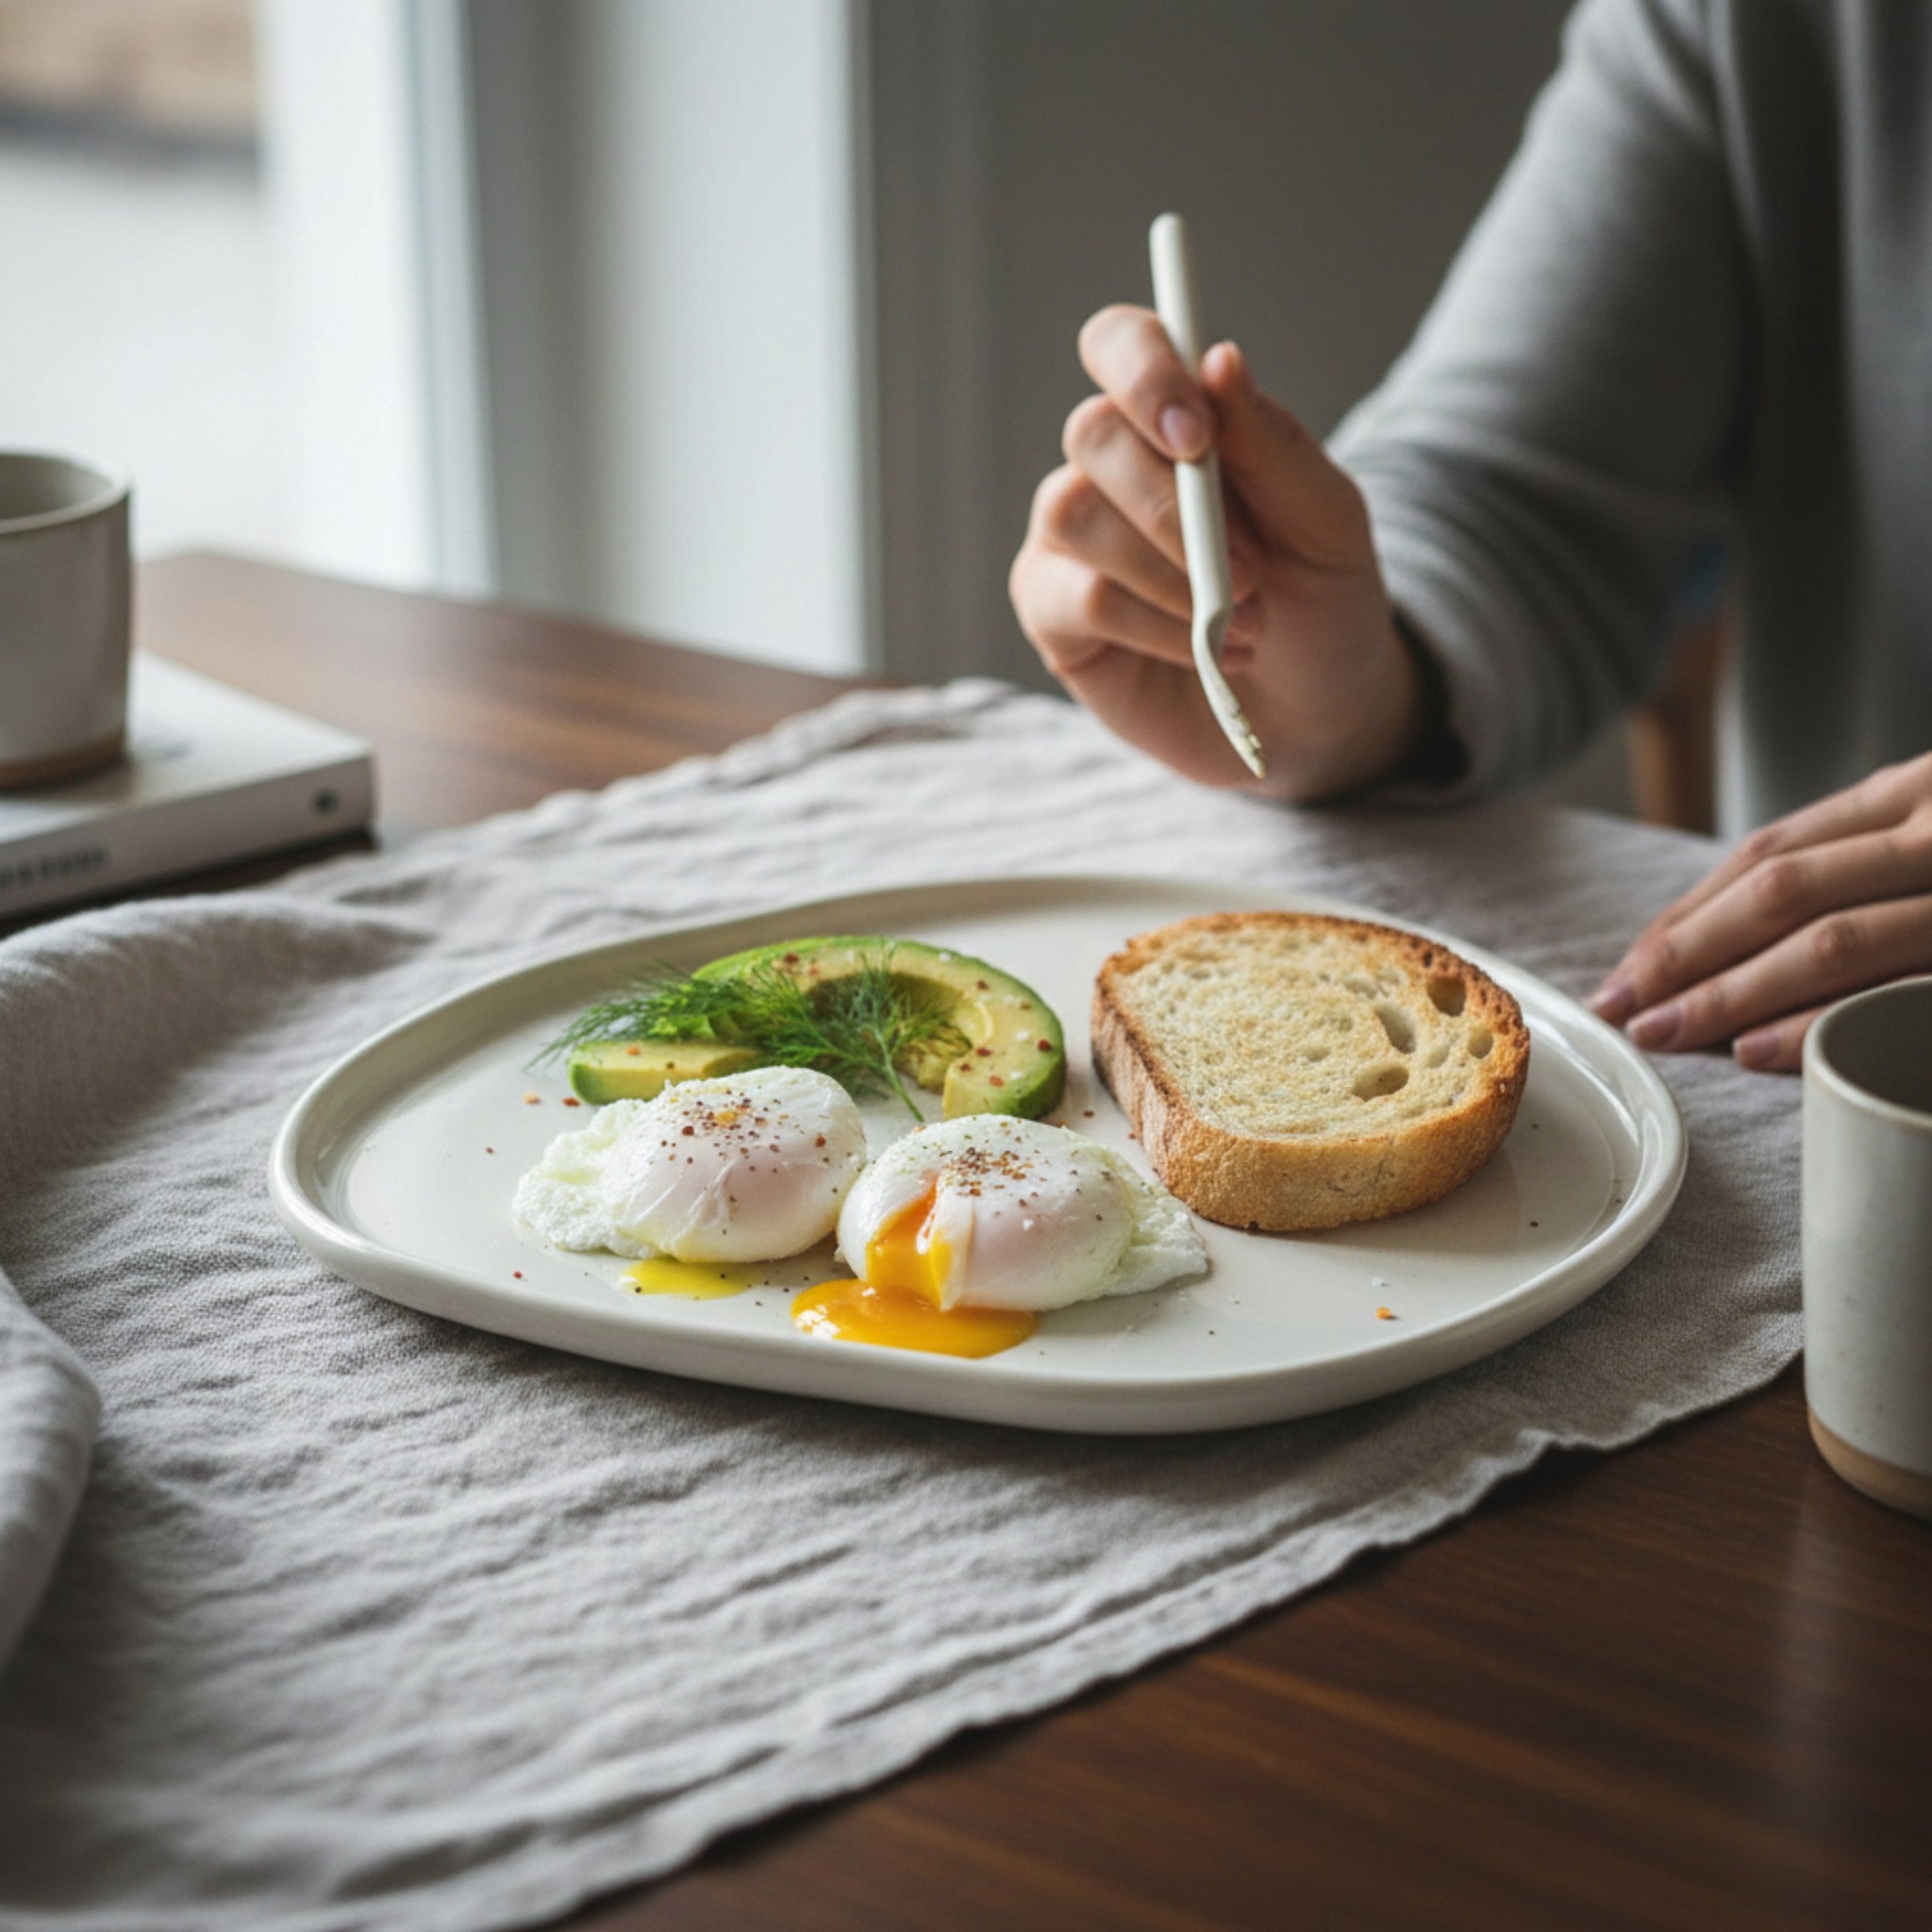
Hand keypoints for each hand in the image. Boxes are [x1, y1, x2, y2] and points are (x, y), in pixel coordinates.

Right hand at [1008, 306, 1422, 798]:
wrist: (1316, 712)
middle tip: (1251, 570)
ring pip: (1075, 515)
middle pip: (1091, 432)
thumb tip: (1220, 358)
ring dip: (1169, 573)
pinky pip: (1083, 599)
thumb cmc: (1321, 601)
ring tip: (1243, 621)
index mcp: (1173, 417)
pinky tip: (1205, 650)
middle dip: (1172, 505)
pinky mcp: (1054, 615)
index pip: (1121, 343)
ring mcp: (1070, 540)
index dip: (1144, 372)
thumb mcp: (1328, 520)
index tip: (1197, 436)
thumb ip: (1272, 442)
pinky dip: (1156, 626)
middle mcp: (1109, 467)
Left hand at [1592, 753, 1931, 1069]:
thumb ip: (1856, 861)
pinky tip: (1752, 1051)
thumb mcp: (1930, 835)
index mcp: (1912, 793)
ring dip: (1729, 995)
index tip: (1626, 971)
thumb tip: (1720, 934)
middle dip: (1685, 956)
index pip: (1768, 854)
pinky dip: (1817, 1024)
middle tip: (1618, 1008)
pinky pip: (1892, 999)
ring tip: (1661, 1033)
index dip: (1687, 916)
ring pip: (1826, 942)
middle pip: (1779, 891)